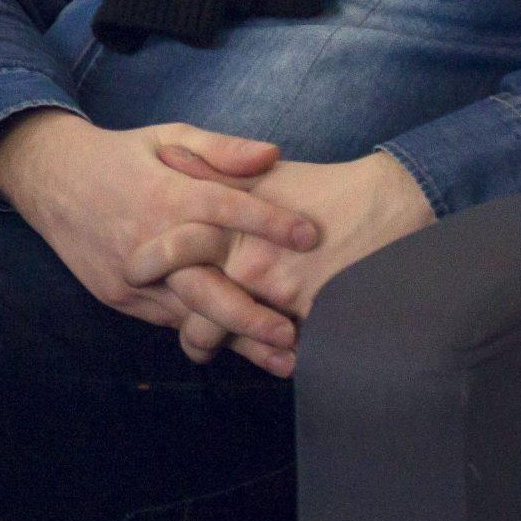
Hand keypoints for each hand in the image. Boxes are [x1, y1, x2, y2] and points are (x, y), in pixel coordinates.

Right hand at [0, 109, 319, 374]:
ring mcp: (131, 276)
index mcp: (163, 194)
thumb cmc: (120, 157)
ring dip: (236, 340)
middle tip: (293, 332)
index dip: (268, 221)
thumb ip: (220, 148)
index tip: (311, 235)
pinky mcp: (120, 297)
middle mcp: (148, 240)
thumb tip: (273, 155)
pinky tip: (239, 351)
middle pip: (202, 284)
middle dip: (248, 314)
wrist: (50, 181)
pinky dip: (203, 336)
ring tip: (283, 360)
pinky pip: (168, 320)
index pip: (222, 208)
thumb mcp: (168, 136)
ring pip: (189, 315)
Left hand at [131, 150, 435, 356]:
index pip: (176, 249)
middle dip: (190, 333)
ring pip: (236, 336)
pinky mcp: (315, 316)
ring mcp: (283, 293)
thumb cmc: (322, 187)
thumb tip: (168, 158)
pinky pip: (282, 349)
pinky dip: (274, 357)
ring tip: (223, 356)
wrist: (388, 203)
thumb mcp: (262, 172)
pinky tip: (271, 362)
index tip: (132, 277)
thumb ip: (212, 167)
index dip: (151, 266)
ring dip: (229, 349)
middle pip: (199, 309)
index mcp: (234, 221)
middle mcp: (252, 261)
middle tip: (190, 340)